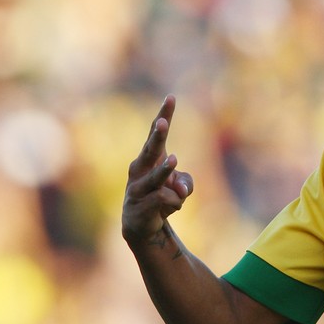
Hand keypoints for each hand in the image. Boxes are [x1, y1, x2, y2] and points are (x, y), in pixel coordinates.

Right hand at [122, 95, 193, 243]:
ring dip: (166, 170)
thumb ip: (185, 184)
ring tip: (174, 159)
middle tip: (163, 123)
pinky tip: (166, 211)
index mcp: (150, 157)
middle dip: (157, 136)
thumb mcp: (180, 188)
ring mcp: (138, 187)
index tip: (171, 97)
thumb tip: (178, 190)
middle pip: (151, 149)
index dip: (165, 115)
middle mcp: (140, 168)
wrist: (141, 227)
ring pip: (158, 176)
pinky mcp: (140, 204)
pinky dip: (176, 204)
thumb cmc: (161, 198)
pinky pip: (168, 200)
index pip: (157, 132)